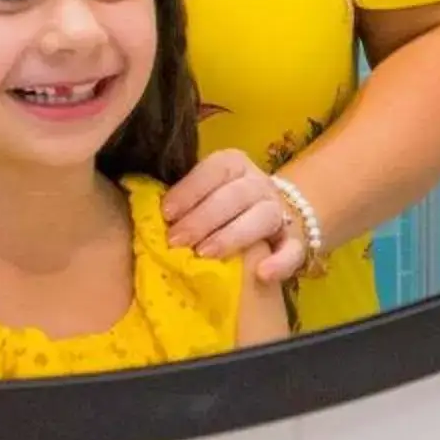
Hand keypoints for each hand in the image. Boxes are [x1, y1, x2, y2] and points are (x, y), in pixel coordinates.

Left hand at [162, 148, 309, 284]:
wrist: (272, 217)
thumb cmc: (221, 206)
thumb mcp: (204, 192)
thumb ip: (183, 198)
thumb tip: (144, 211)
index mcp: (235, 165)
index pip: (215, 169)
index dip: (190, 190)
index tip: (166, 213)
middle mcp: (259, 184)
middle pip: (235, 195)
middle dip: (203, 218)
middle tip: (176, 241)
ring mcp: (280, 212)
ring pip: (262, 217)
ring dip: (232, 235)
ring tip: (205, 254)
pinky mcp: (296, 241)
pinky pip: (293, 250)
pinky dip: (280, 262)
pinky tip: (263, 274)